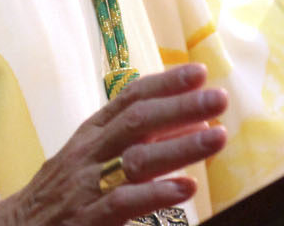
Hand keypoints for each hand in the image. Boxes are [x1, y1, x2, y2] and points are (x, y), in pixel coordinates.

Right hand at [0, 63, 226, 225]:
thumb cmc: (64, 191)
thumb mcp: (94, 158)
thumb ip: (138, 140)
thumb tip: (189, 123)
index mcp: (92, 133)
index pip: (130, 98)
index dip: (165, 83)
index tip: (200, 72)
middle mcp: (89, 153)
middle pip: (137, 121)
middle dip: (180, 107)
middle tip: (219, 98)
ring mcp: (87, 185)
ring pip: (136, 159)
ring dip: (179, 147)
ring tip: (216, 137)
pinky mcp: (87, 218)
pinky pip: (123, 202)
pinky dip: (156, 193)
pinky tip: (186, 188)